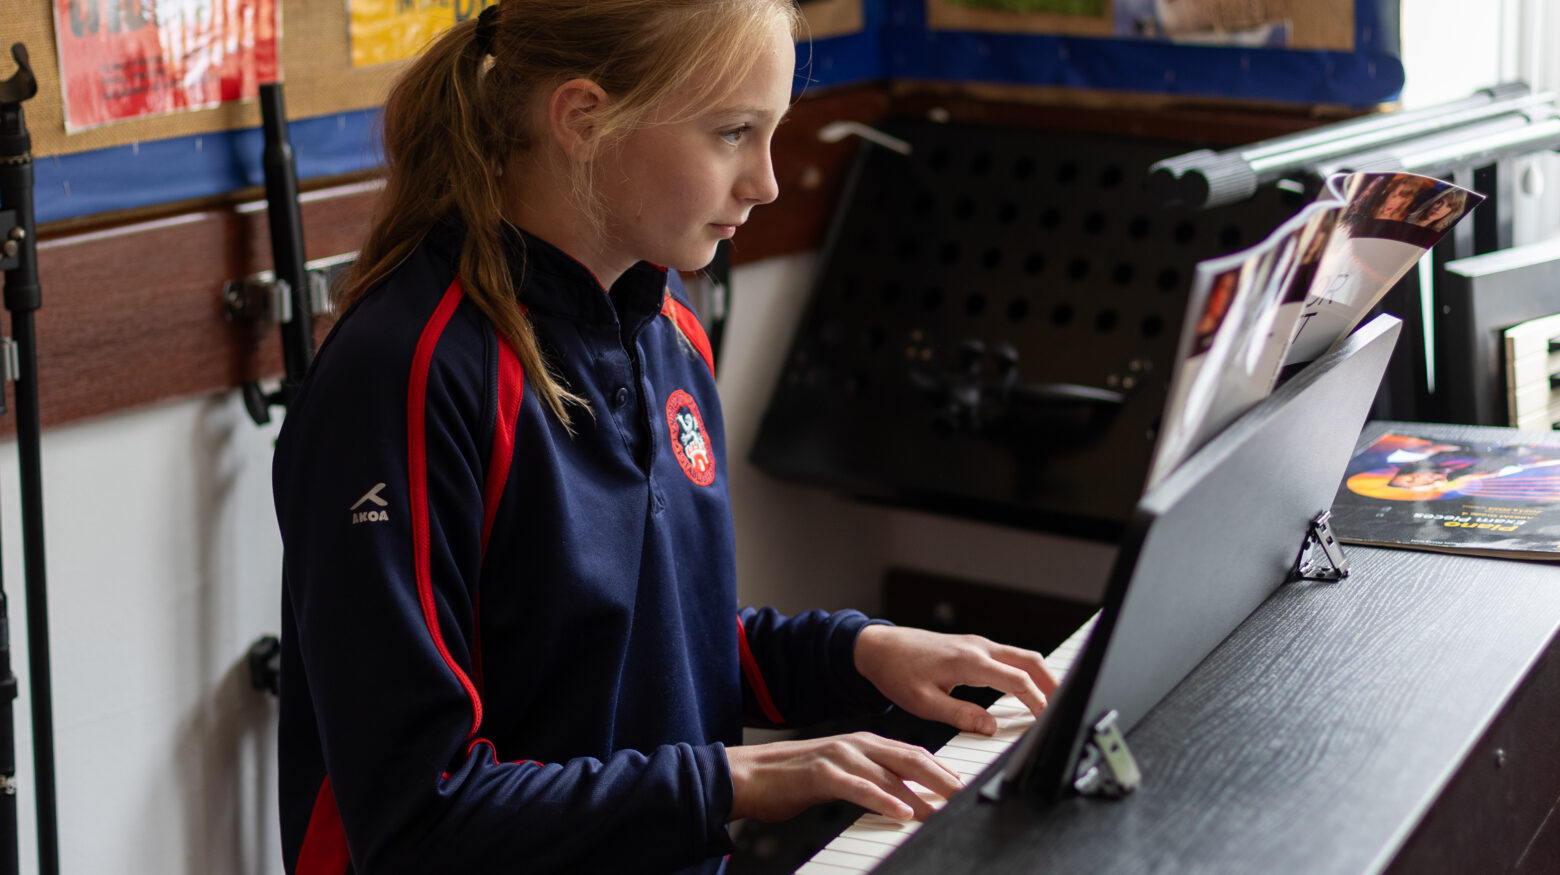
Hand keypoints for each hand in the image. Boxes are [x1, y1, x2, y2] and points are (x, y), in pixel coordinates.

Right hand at [725, 732, 961, 822]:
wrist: (745, 775)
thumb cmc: (790, 780)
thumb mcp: (837, 777)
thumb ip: (868, 783)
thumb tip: (901, 801)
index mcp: (862, 744)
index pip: (912, 754)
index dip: (942, 769)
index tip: (965, 786)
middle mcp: (855, 745)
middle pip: (910, 758)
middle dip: (943, 777)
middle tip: (967, 796)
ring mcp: (838, 756)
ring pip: (890, 773)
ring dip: (921, 793)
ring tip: (945, 809)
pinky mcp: (821, 774)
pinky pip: (860, 788)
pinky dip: (884, 801)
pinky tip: (903, 813)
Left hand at [854, 625, 1056, 735]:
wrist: (879, 648)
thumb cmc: (897, 673)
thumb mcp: (923, 703)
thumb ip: (960, 715)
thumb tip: (991, 727)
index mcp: (969, 661)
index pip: (1017, 681)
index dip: (1038, 702)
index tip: (1049, 721)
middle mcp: (978, 647)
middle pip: (1030, 661)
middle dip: (1053, 684)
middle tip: (1067, 709)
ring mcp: (978, 644)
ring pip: (1022, 656)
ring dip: (1042, 676)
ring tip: (1054, 701)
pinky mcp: (974, 646)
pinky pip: (1009, 657)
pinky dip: (1025, 672)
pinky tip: (1027, 689)